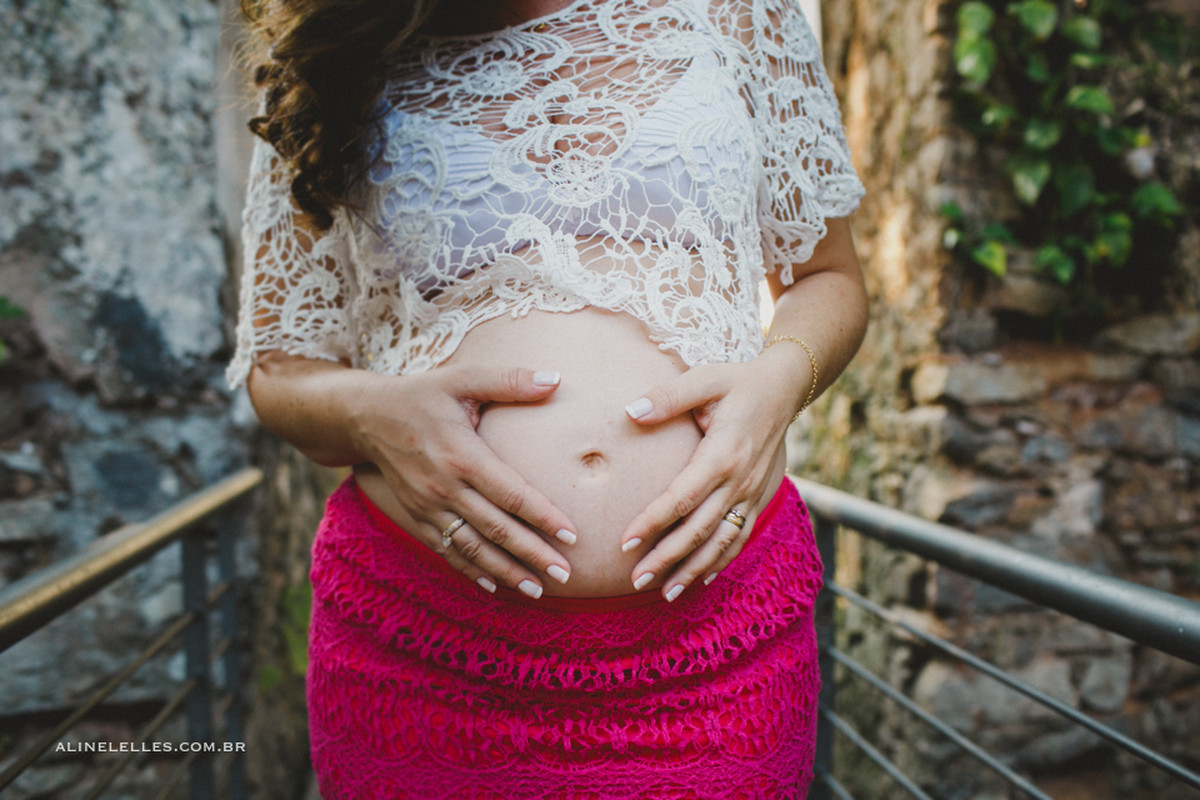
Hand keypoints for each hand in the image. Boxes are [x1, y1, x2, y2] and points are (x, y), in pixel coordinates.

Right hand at [349, 365, 576, 597]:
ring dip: (506, 571)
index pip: (512, 493)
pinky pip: (446, 550)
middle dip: (533, 554)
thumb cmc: (422, 394)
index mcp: (462, 455)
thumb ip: (509, 380)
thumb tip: (556, 379)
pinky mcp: (415, 517)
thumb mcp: (463, 378)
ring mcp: (427, 507)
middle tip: (565, 573)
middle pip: (497, 529)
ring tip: (537, 589)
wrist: (366, 416)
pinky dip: (470, 571)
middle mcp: (445, 487)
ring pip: (473, 548)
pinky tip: (494, 586)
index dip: (543, 516)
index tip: (571, 535)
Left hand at [619, 351, 808, 599]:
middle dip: (667, 559)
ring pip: (721, 542)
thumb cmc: (738, 381)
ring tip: (665, 594)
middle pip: (699, 530)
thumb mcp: (704, 378)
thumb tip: (631, 412)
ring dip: (693, 570)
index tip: (625, 542)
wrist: (785, 388)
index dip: (652, 523)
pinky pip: (740, 536)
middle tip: (635, 581)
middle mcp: (740, 481)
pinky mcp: (761, 497)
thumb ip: (668, 396)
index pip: (681, 498)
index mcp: (722, 454)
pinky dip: (721, 561)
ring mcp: (753, 493)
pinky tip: (701, 579)